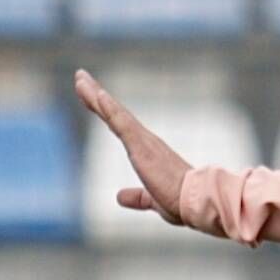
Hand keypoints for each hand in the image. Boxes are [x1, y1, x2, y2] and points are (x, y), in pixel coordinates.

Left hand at [74, 69, 191, 224]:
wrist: (198, 202)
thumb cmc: (181, 202)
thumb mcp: (153, 200)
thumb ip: (138, 197)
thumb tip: (120, 196)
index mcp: (147, 151)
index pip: (120, 126)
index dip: (104, 110)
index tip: (91, 95)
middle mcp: (145, 140)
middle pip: (114, 113)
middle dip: (95, 95)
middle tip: (80, 76)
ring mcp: (143, 141)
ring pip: (115, 113)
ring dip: (96, 95)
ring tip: (80, 78)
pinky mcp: (142, 147)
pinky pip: (122, 123)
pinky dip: (109, 108)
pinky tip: (98, 95)